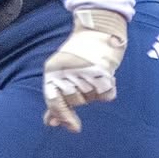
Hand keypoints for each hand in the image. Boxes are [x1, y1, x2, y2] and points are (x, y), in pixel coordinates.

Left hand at [43, 7, 127, 132]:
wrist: (99, 28)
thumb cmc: (79, 54)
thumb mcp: (61, 74)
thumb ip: (56, 99)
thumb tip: (51, 123)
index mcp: (52, 70)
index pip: (54, 101)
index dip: (61, 115)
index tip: (74, 128)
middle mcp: (66, 71)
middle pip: (74, 101)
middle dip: (81, 96)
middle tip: (85, 79)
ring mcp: (84, 71)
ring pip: (90, 98)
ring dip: (94, 92)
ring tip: (93, 74)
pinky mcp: (103, 71)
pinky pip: (106, 95)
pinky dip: (108, 90)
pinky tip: (105, 78)